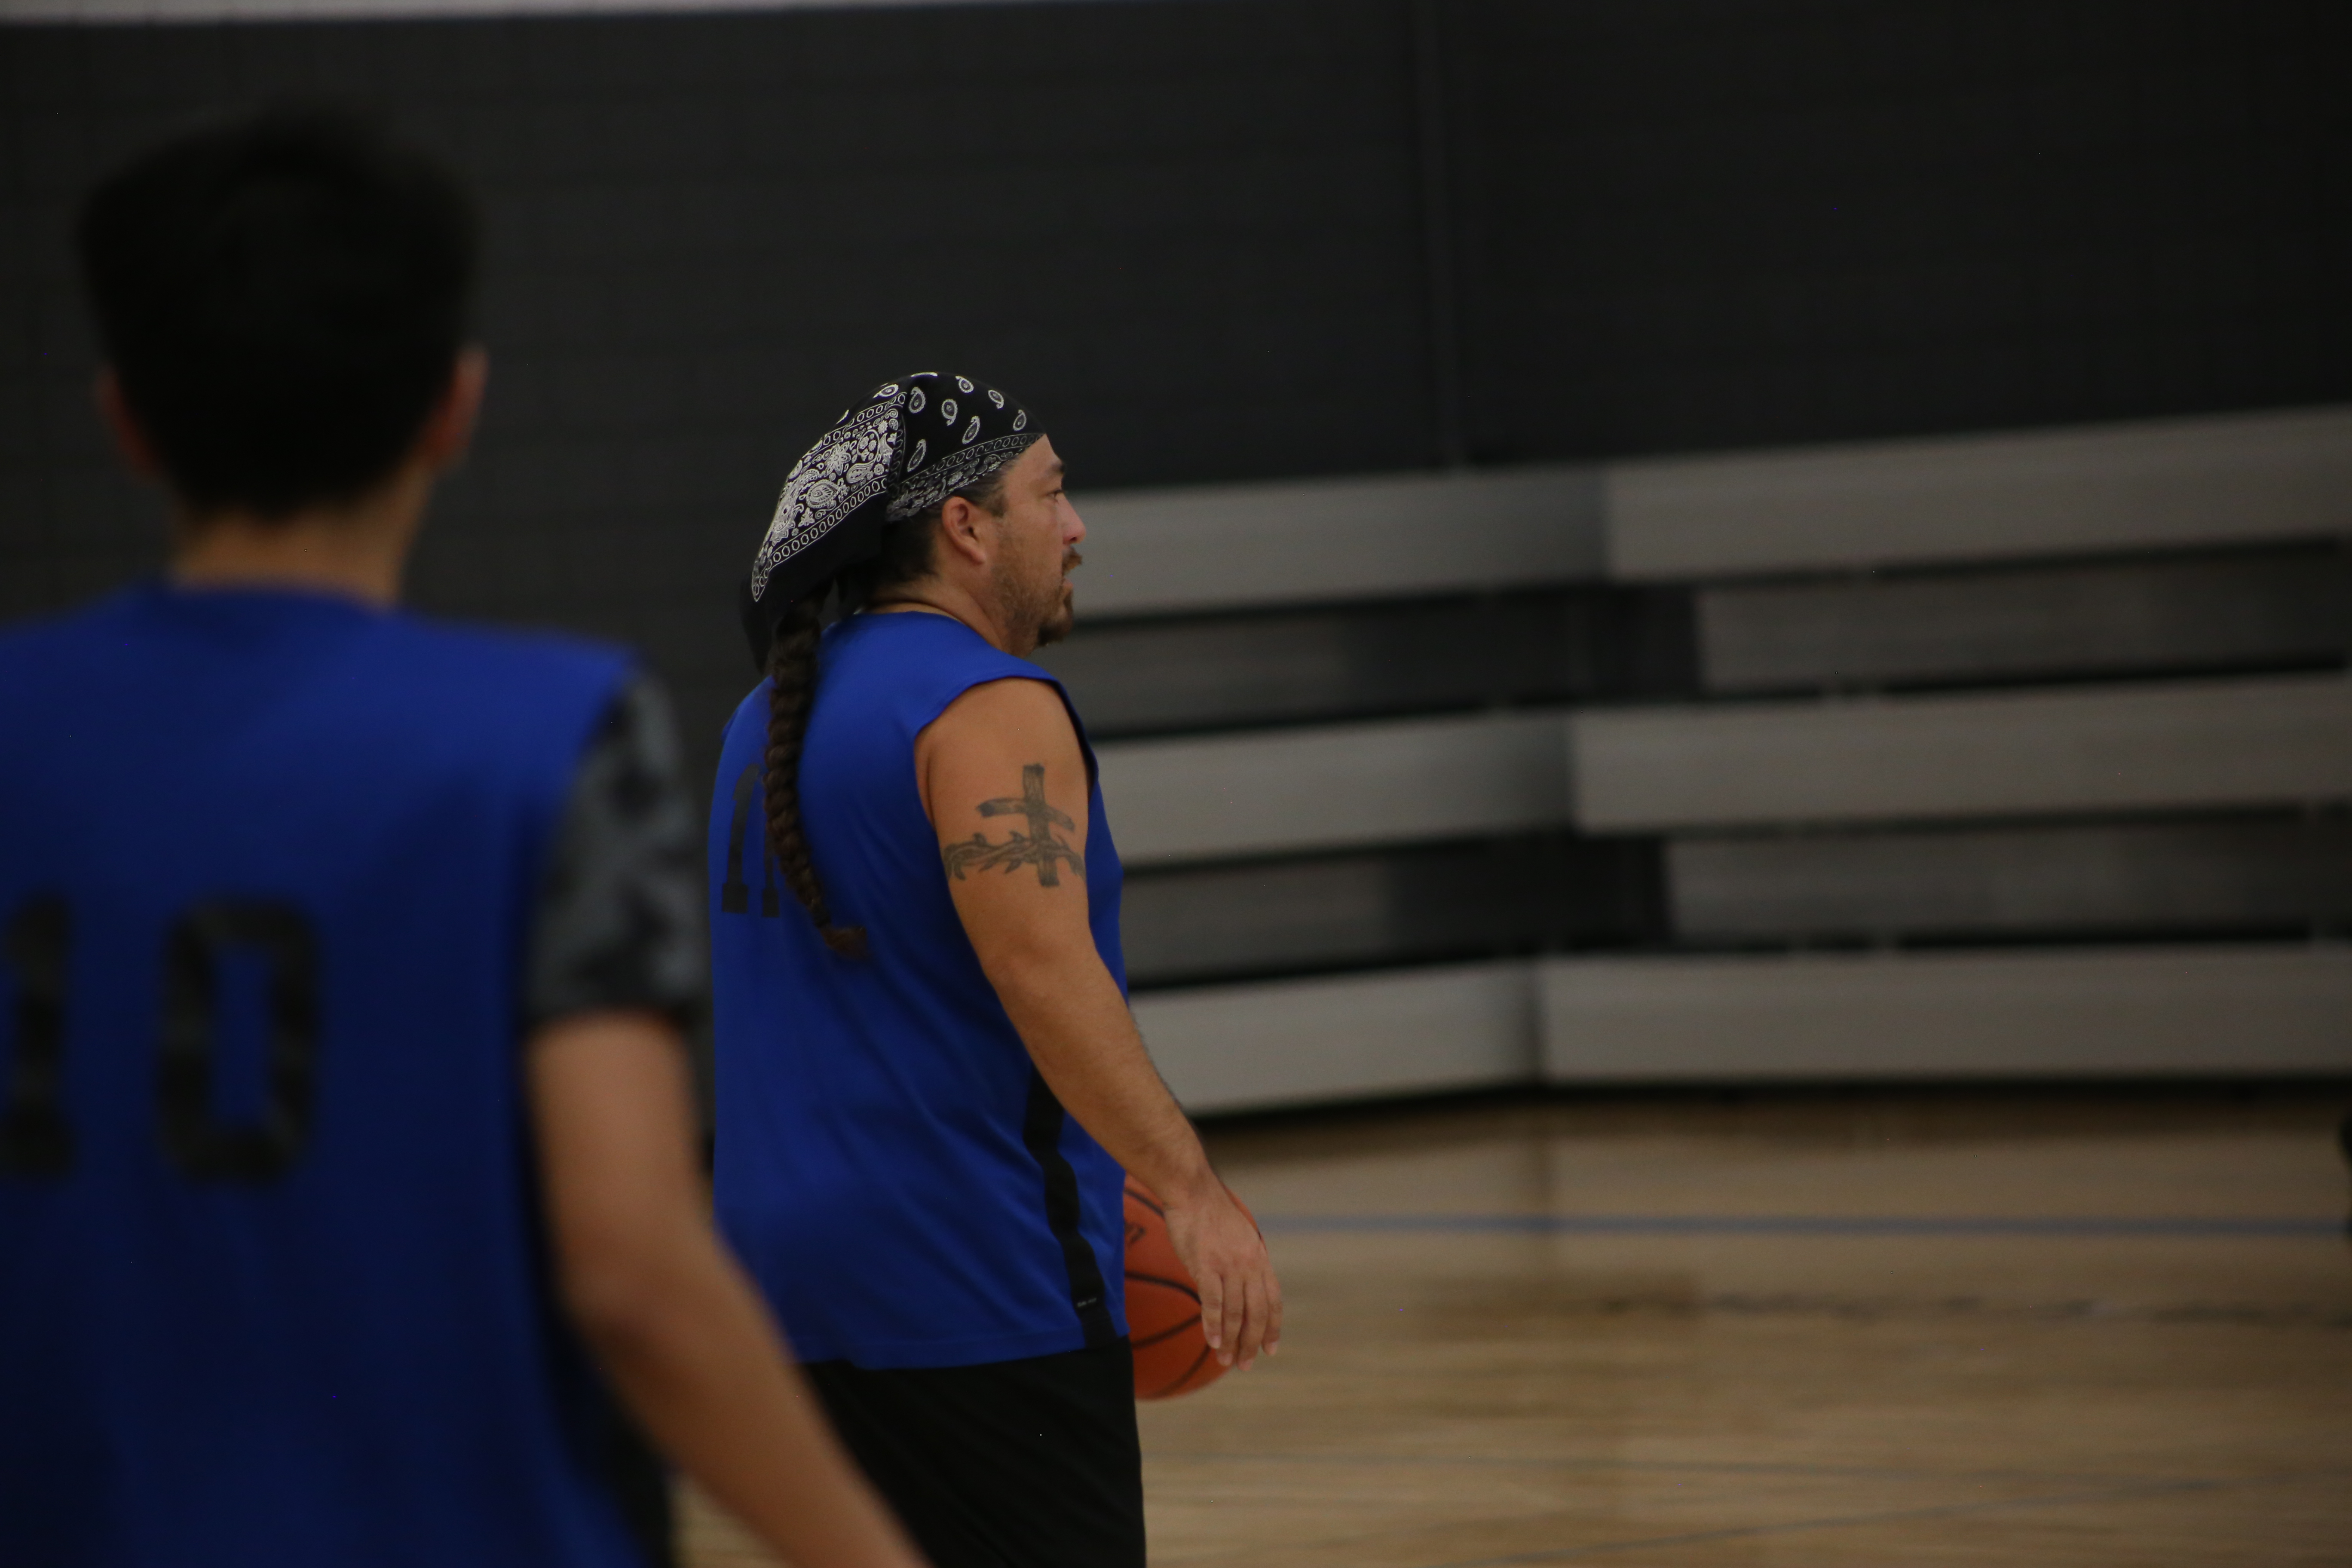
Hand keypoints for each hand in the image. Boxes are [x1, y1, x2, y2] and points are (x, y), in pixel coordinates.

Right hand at [1161, 1183, 1282, 1368]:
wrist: (1193, 1191)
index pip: (1273, 1300)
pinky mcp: (1205, 1265)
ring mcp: (1228, 1265)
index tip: (1271, 1349)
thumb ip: (1244, 1262)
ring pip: (1235, 1312)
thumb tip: (1241, 1286)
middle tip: (1246, 1364)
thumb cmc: (1211, 1214)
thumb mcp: (1239, 1237)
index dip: (1273, 1327)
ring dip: (1231, 1340)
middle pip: (1256, 1312)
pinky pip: (1213, 1301)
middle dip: (1253, 1342)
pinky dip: (1213, 1324)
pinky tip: (1212, 1341)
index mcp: (1259, 1258)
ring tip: (1226, 1361)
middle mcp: (1249, 1264)